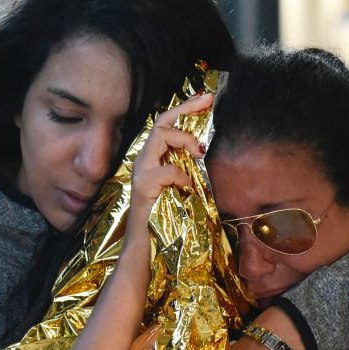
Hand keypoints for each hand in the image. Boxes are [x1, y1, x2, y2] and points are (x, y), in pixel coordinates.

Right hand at [126, 93, 212, 241]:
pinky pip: (168, 170)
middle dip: (185, 107)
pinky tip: (188, 188)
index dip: (184, 109)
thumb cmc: (166, 224)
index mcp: (153, 161)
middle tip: (208, 100)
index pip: (165, 126)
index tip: (205, 99)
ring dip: (184, 139)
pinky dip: (182, 176)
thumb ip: (187, 171)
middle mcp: (143, 162)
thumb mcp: (181, 190)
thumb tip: (204, 153)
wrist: (147, 250)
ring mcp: (141, 173)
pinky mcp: (143, 187)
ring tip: (200, 154)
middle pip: (161, 121)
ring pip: (160, 135)